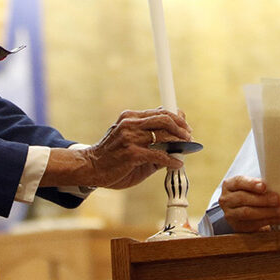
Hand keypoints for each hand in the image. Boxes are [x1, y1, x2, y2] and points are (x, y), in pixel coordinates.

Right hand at [75, 108, 191, 188]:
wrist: (90, 167)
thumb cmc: (112, 157)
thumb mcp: (132, 143)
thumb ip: (151, 141)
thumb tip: (176, 145)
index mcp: (131, 117)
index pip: (159, 111)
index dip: (177, 117)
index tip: (186, 126)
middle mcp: (131, 123)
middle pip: (164, 118)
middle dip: (181, 127)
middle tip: (189, 137)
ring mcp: (130, 137)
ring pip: (164, 134)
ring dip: (179, 142)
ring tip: (186, 149)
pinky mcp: (132, 153)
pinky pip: (159, 154)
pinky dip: (171, 159)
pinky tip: (176, 164)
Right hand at [218, 175, 279, 231]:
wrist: (237, 208)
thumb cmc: (247, 192)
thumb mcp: (248, 185)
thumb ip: (258, 185)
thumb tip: (275, 185)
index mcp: (228, 185)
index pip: (239, 182)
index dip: (251, 184)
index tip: (264, 186)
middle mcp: (226, 200)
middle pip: (243, 199)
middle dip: (262, 199)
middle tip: (277, 199)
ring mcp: (230, 214)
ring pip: (248, 213)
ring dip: (267, 212)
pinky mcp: (238, 226)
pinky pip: (254, 224)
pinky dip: (269, 221)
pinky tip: (279, 218)